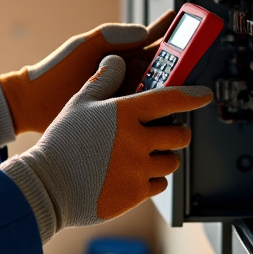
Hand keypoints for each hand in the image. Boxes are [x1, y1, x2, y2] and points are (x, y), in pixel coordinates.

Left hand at [0, 11, 175, 134]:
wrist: (34, 103)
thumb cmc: (54, 72)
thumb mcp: (84, 46)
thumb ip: (112, 36)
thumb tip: (144, 31)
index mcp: (120, 55)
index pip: (154, 42)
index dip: (173, 34)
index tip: (191, 25)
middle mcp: (126, 75)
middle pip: (163, 69)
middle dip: (181, 65)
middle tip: (195, 61)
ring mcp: (124, 97)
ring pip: (157, 92)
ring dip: (172, 90)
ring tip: (184, 87)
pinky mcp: (120, 118)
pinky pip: (145, 114)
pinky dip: (158, 113)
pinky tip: (168, 114)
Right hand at [0, 55, 210, 242]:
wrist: (49, 184)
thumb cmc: (61, 143)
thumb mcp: (79, 103)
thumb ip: (103, 81)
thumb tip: (117, 60)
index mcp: (125, 113)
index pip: (169, 100)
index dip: (191, 96)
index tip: (203, 95)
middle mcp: (137, 140)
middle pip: (179, 135)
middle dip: (178, 132)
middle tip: (169, 132)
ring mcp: (138, 169)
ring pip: (171, 161)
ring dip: (165, 156)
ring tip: (147, 154)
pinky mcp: (136, 193)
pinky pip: (159, 184)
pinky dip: (152, 179)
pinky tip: (135, 174)